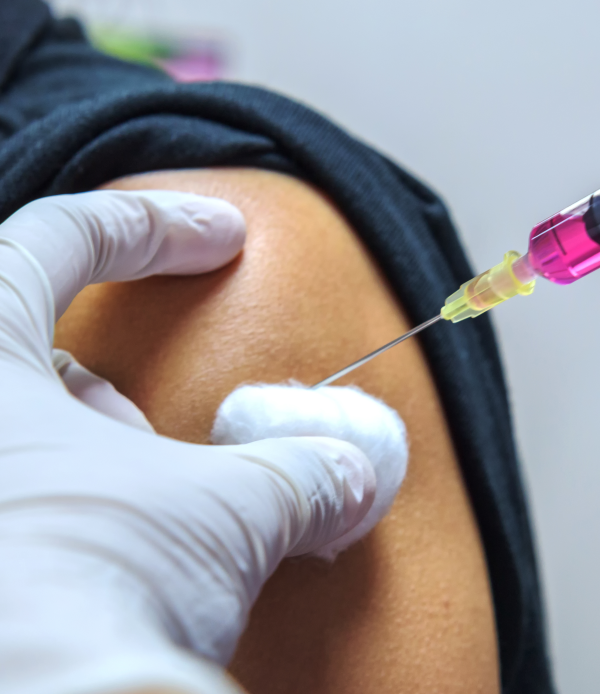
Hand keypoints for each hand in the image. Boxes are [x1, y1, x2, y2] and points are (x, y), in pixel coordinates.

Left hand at [0, 190, 403, 692]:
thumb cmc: (92, 586)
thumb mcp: (228, 510)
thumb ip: (297, 473)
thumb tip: (351, 474)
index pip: (53, 239)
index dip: (151, 228)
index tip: (221, 238)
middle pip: (27, 361)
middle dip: (117, 396)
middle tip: (179, 439)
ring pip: (19, 448)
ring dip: (96, 468)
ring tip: (162, 518)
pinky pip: (20, 516)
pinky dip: (66, 527)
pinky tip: (118, 572)